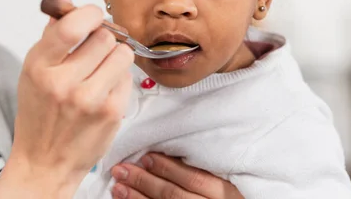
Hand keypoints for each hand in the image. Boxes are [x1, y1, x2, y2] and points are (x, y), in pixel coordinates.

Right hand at [0, 0, 133, 198]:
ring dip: (116, 55)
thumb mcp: (34, 71)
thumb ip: (52, 33)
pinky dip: (120, 78)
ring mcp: (89, 99)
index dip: (89, 13)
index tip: (92, 15)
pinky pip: (128, 77)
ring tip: (102, 67)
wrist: (45, 162)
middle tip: (97, 47)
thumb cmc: (39, 114)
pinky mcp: (111, 112)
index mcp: (39, 67)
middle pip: (104, 36)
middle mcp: (63, 83)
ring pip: (122, 52)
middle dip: (104, 37)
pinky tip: (105, 88)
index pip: (71, 25)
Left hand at [110, 153, 243, 198]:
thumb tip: (171, 156)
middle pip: (173, 196)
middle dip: (144, 182)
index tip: (146, 156)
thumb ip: (207, 173)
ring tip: (118, 187)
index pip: (193, 179)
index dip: (168, 168)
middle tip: (122, 169)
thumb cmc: (232, 197)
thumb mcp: (228, 185)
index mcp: (224, 193)